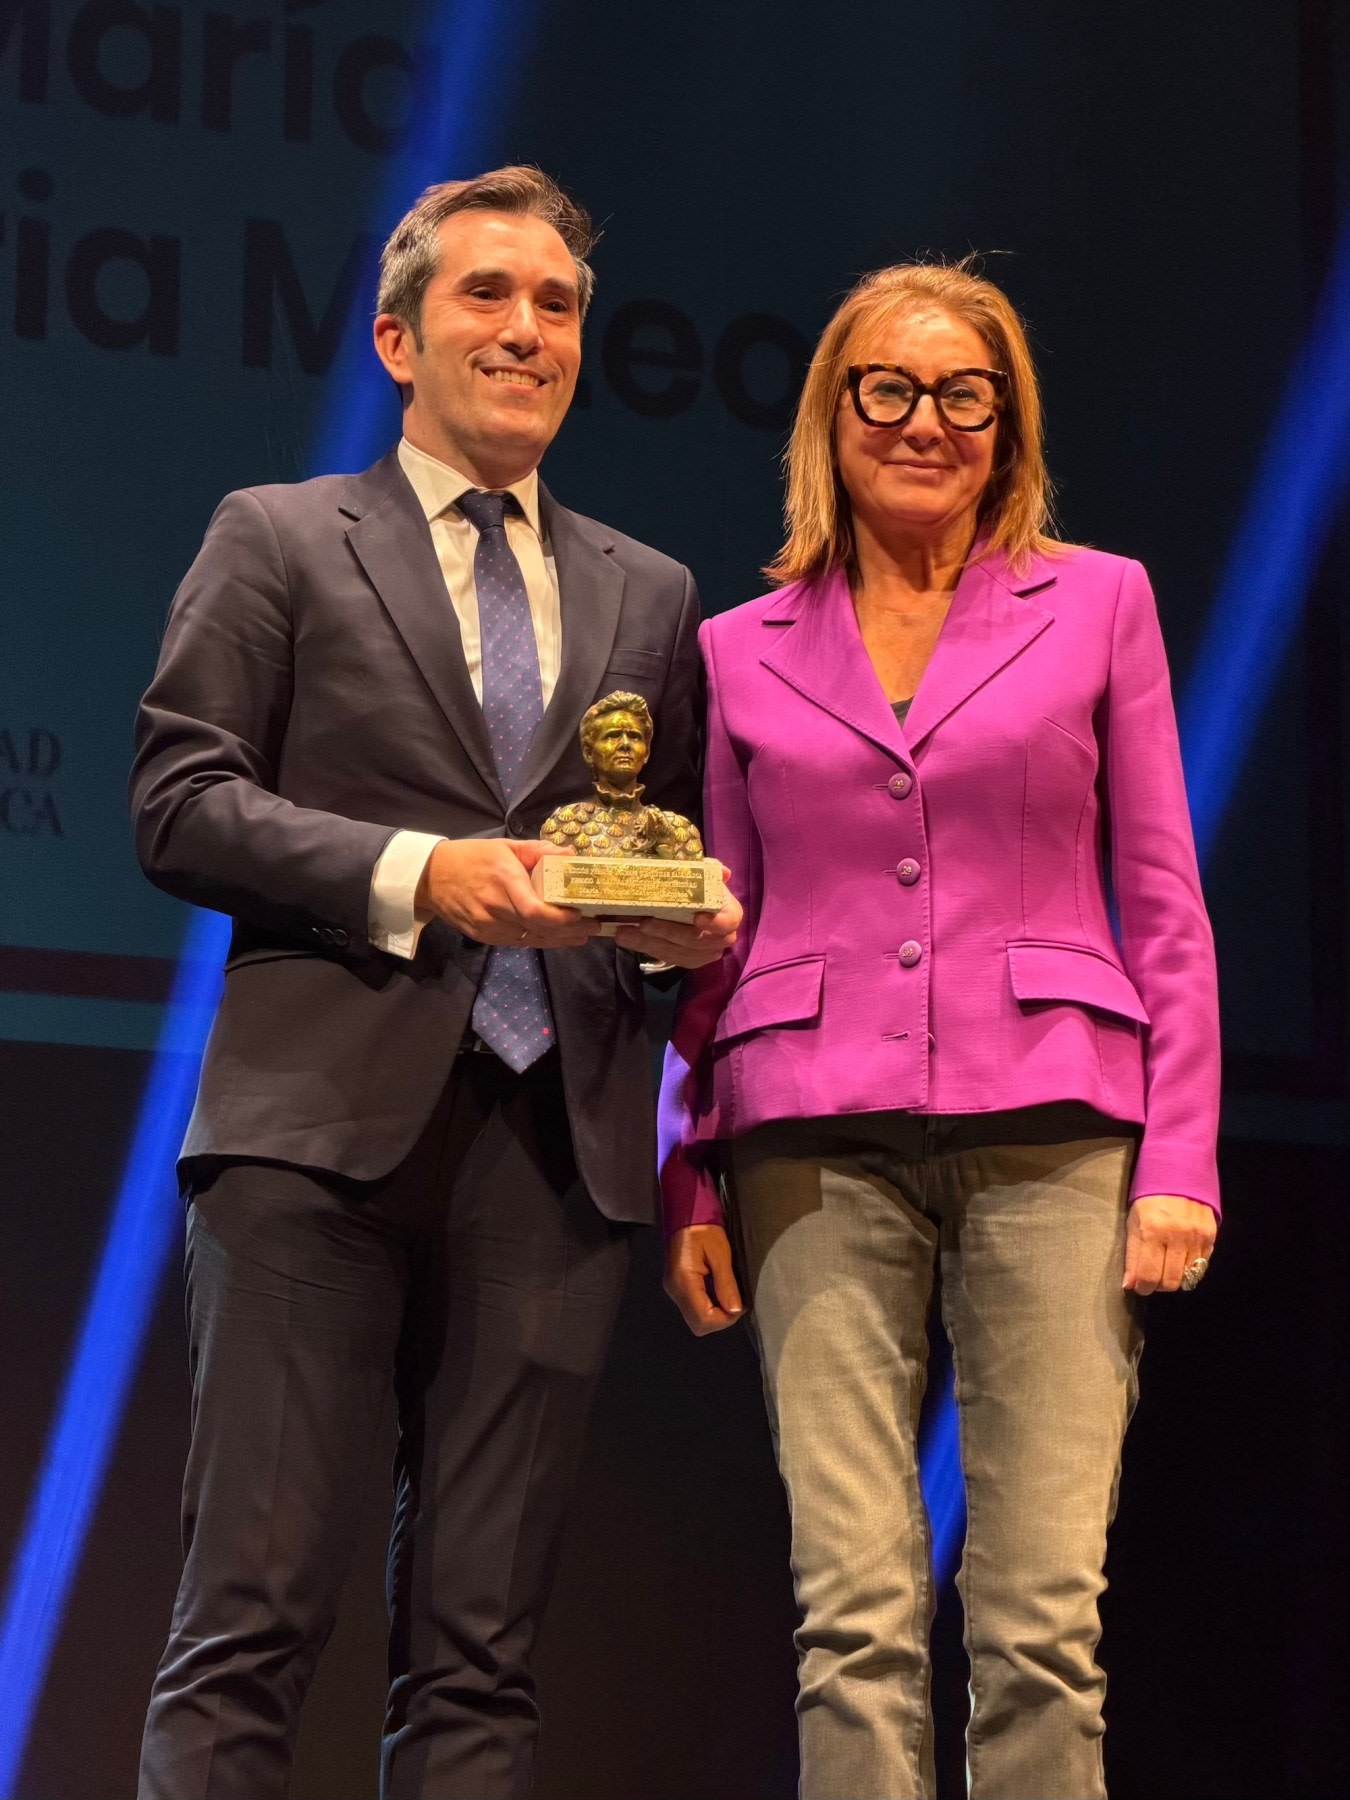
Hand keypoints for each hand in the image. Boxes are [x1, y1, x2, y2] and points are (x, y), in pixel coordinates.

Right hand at [416, 839, 599, 947]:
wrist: (431, 877)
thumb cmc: (472, 857)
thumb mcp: (506, 846)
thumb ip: (539, 850)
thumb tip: (570, 855)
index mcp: (504, 882)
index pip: (536, 911)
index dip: (562, 920)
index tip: (583, 916)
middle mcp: (496, 908)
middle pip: (539, 929)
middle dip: (570, 931)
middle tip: (594, 926)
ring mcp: (488, 927)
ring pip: (531, 940)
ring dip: (558, 939)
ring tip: (581, 934)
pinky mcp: (484, 937)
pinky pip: (518, 942)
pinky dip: (539, 940)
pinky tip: (555, 937)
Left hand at [613, 869, 742, 968]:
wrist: (698, 909)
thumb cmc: (701, 890)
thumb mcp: (704, 876)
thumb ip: (709, 872)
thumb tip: (722, 871)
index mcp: (730, 915)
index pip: (728, 922)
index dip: (715, 923)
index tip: (697, 918)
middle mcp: (722, 938)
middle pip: (695, 941)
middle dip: (668, 932)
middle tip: (643, 923)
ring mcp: (706, 953)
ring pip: (677, 953)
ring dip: (649, 943)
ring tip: (624, 933)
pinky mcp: (689, 961)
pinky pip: (668, 958)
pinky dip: (645, 948)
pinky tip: (627, 939)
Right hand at [664, 1225, 743, 1334]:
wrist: (686, 1214)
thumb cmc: (705, 1229)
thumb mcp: (721, 1253)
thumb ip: (726, 1283)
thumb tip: (735, 1310)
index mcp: (684, 1280)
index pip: (703, 1317)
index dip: (725, 1319)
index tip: (741, 1307)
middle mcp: (674, 1290)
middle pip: (697, 1324)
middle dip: (720, 1321)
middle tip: (736, 1304)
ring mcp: (673, 1289)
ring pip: (694, 1319)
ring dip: (714, 1316)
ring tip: (729, 1299)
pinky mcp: (676, 1287)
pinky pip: (692, 1309)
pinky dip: (707, 1309)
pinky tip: (719, 1295)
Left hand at [1123, 1194, 1217, 1294]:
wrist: (1180, 1173)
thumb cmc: (1150, 1198)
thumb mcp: (1133, 1221)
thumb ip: (1132, 1254)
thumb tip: (1129, 1284)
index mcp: (1152, 1231)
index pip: (1148, 1274)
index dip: (1142, 1287)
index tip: (1138, 1287)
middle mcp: (1176, 1236)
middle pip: (1169, 1281)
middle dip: (1157, 1286)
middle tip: (1152, 1279)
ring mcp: (1196, 1237)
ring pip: (1186, 1278)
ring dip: (1174, 1278)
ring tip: (1165, 1267)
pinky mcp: (1210, 1237)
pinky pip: (1201, 1266)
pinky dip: (1189, 1269)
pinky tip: (1180, 1259)